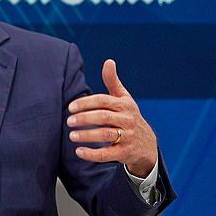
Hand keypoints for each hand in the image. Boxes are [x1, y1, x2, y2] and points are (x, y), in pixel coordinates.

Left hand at [67, 59, 157, 177]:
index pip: (103, 101)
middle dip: (85, 118)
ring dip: (87, 136)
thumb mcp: (124, 99)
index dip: (86, 103)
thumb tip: (108, 61)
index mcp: (124, 105)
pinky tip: (79, 151)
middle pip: (103, 117)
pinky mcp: (124, 153)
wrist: (146, 144)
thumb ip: (113, 82)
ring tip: (71, 135)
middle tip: (69, 121)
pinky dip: (92, 154)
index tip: (71, 107)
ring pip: (105, 135)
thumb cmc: (129, 117)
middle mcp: (127, 120)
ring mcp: (127, 137)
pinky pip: (107, 154)